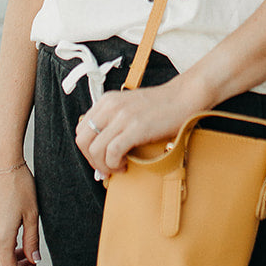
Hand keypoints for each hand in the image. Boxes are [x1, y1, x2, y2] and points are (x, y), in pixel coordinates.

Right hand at [0, 166, 40, 265]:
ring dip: (8, 256)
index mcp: (1, 237)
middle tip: (31, 260)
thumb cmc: (20, 186)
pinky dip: (1, 245)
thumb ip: (32, 240)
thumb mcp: (32, 214)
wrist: (1, 162)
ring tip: (24, 246)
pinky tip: (14, 232)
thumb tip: (34, 260)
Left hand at [75, 78, 196, 177]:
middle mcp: (111, 107)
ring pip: (95, 149)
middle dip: (91, 160)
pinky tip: (125, 164)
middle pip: (83, 140)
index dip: (87, 149)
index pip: (81, 129)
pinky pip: (112, 152)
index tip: (98, 158)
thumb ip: (113, 121)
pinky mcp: (135, 128)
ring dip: (103, 165)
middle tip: (105, 168)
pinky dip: (114, 164)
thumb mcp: (128, 106)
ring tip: (117, 167)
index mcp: (107, 101)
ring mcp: (122, 117)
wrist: (183, 98)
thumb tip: (102, 147)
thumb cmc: (161, 105)